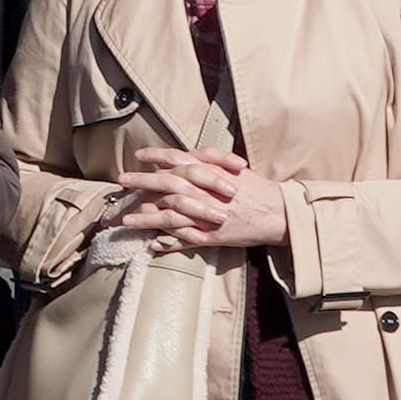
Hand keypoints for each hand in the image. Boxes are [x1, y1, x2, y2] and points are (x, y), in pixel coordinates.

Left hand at [115, 144, 287, 250]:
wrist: (278, 212)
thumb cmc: (255, 189)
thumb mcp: (231, 168)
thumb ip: (207, 161)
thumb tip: (182, 156)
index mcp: (211, 172)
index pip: (178, 159)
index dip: (157, 156)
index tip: (139, 156)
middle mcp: (206, 192)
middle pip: (168, 185)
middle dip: (142, 183)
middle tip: (122, 182)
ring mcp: (208, 215)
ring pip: (171, 216)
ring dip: (147, 218)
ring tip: (127, 220)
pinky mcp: (214, 236)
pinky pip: (187, 240)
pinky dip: (170, 242)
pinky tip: (153, 243)